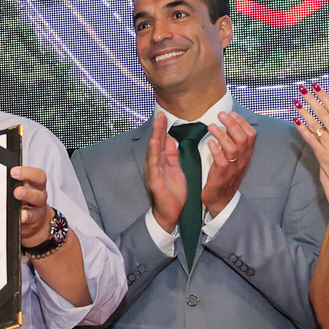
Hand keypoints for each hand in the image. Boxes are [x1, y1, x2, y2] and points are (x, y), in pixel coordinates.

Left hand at [11, 165, 52, 246]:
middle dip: (27, 193)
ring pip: (34, 213)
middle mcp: (39, 198)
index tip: (13, 171)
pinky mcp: (31, 226)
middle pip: (38, 195)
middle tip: (16, 192)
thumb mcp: (21, 187)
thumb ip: (11, 183)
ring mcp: (36, 214)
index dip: (28, 173)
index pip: (38, 176)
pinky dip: (21, 223)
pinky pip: (26, 225)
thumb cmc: (23, 199)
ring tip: (19, 212)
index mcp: (36, 186)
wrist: (34, 221)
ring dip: (25, 214)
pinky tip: (16, 222)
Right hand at [142, 112, 187, 233]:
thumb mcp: (175, 170)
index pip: (160, 143)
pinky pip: (154, 165)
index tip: (164, 116)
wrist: (170, 213)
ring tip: (157, 124)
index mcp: (160, 163)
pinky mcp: (154, 181)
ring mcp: (153, 173)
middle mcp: (154, 166)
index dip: (162, 129)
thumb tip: (170, 139)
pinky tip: (154, 144)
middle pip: (155, 144)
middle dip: (158, 129)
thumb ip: (172, 155)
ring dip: (155, 137)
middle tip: (160, 114)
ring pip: (153, 152)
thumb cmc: (172, 193)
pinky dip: (154, 153)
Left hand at [200, 111, 257, 218]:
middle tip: (221, 114)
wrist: (221, 200)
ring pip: (233, 148)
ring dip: (222, 134)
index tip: (231, 113)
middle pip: (243, 139)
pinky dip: (216, 150)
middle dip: (232, 124)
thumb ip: (233, 144)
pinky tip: (210, 142)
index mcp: (246, 155)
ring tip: (211, 126)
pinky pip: (222, 161)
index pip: (251, 135)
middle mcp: (242, 161)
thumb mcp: (234, 159)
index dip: (242, 122)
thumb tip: (228, 125)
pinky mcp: (222, 176)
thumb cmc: (225, 177)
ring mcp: (233, 168)